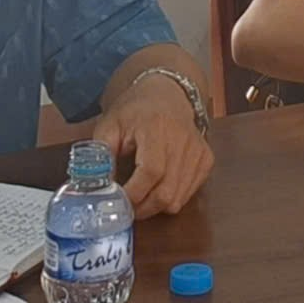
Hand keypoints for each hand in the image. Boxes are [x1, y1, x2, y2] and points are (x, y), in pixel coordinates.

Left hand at [88, 73, 213, 217]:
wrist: (168, 93)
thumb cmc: (135, 111)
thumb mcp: (109, 126)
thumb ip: (101, 156)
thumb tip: (97, 188)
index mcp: (157, 128)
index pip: (151, 171)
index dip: (134, 193)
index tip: (116, 202)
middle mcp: (183, 141)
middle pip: (166, 192)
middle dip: (142, 208)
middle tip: (126, 208)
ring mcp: (198, 151)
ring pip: (177, 199)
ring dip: (155, 207)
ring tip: (141, 197)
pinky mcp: (206, 160)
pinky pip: (188, 194)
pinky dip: (171, 199)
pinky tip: (158, 187)